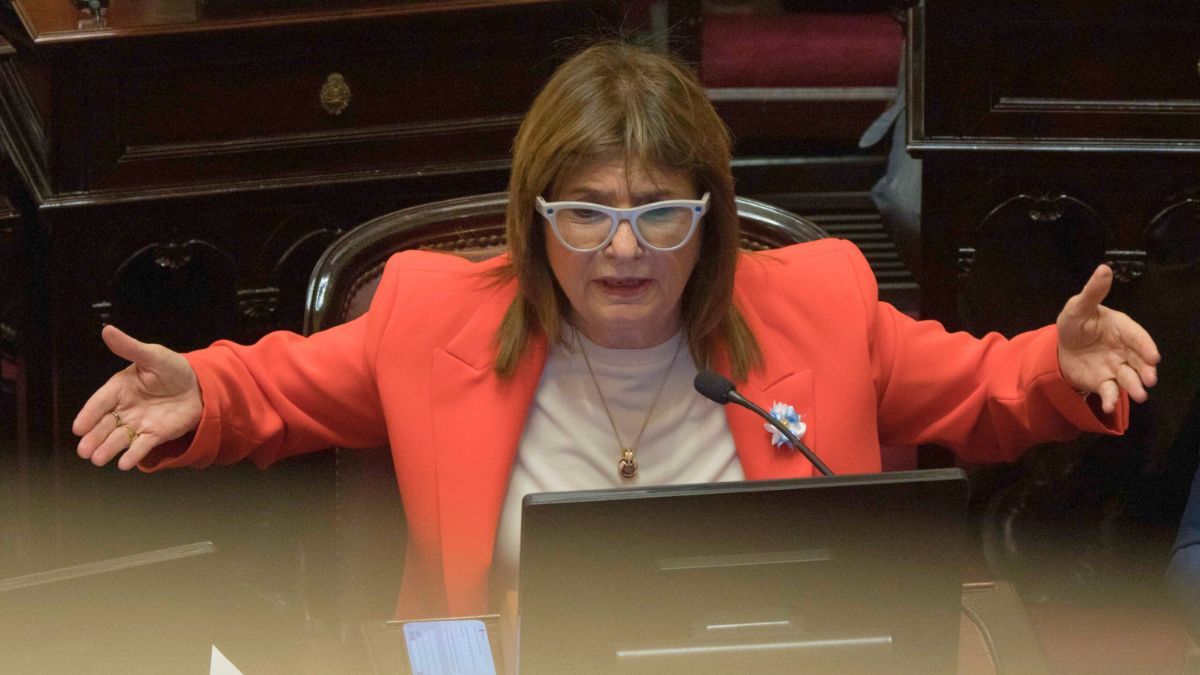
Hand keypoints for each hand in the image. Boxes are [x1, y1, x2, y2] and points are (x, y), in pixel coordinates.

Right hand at [73, 325, 202, 469]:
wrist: (201, 385)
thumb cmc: (173, 368)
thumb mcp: (152, 355)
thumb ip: (130, 347)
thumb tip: (107, 330)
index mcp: (120, 388)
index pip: (100, 402)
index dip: (88, 415)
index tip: (78, 428)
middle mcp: (125, 408)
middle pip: (105, 424)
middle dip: (93, 438)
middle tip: (83, 451)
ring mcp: (139, 422)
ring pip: (119, 437)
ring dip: (108, 448)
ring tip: (97, 459)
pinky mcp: (155, 434)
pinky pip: (142, 445)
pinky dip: (133, 454)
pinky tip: (124, 464)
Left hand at [1057, 264, 1159, 414]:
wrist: (1061, 346)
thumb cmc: (1075, 322)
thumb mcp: (1078, 306)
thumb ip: (1093, 291)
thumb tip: (1104, 268)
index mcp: (1121, 328)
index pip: (1137, 336)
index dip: (1145, 346)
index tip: (1153, 357)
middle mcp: (1123, 349)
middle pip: (1139, 360)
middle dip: (1146, 370)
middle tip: (1150, 380)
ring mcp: (1115, 366)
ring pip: (1129, 377)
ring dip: (1134, 387)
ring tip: (1139, 396)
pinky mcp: (1104, 381)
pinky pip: (1109, 391)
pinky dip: (1110, 399)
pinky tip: (1108, 405)